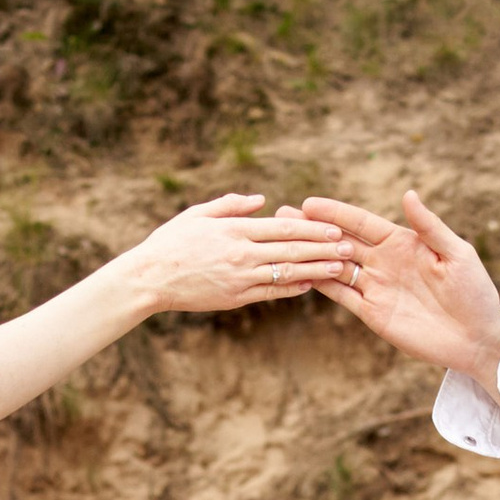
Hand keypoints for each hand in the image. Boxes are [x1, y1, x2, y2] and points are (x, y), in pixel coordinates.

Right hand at [121, 194, 360, 318]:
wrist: (149, 278)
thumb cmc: (170, 243)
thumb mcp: (197, 215)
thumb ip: (231, 206)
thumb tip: (262, 201)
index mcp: (233, 230)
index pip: (281, 228)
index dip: (311, 229)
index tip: (334, 228)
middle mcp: (240, 253)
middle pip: (291, 250)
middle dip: (323, 248)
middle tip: (349, 247)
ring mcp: (239, 278)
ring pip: (286, 273)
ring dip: (316, 270)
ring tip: (340, 267)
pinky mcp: (234, 298)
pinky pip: (270, 293)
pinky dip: (292, 289)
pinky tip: (311, 286)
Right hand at [300, 192, 499, 382]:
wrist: (477, 338)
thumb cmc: (475, 292)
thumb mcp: (457, 254)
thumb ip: (429, 227)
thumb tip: (408, 194)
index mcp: (403, 243)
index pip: (362, 223)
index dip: (336, 213)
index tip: (310, 203)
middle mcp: (384, 262)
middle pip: (341, 241)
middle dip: (313, 229)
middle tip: (283, 216)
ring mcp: (376, 287)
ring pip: (335, 266)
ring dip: (311, 255)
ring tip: (282, 242)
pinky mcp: (372, 313)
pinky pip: (341, 295)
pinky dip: (322, 284)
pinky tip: (300, 274)